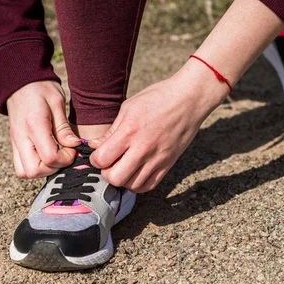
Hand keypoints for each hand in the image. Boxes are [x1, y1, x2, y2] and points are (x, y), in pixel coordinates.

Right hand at [6, 80, 80, 177]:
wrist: (19, 81)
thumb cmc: (41, 89)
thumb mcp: (57, 103)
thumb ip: (64, 128)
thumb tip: (74, 146)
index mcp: (34, 125)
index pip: (50, 158)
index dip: (65, 159)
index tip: (72, 149)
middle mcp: (21, 138)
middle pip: (34, 171)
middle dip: (53, 169)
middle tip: (64, 155)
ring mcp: (15, 143)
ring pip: (24, 172)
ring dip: (43, 170)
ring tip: (55, 156)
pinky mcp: (14, 144)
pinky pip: (21, 166)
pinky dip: (34, 166)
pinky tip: (46, 155)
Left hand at [89, 63, 228, 191]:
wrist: (188, 99)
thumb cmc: (158, 98)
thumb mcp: (128, 107)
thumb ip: (112, 131)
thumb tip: (95, 146)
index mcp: (129, 131)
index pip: (102, 159)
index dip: (95, 159)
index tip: (99, 154)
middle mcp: (143, 148)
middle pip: (115, 178)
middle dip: (107, 173)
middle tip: (110, 164)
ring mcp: (157, 158)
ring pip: (132, 186)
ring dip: (123, 179)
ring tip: (124, 167)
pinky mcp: (168, 164)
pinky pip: (149, 186)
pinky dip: (139, 184)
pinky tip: (136, 173)